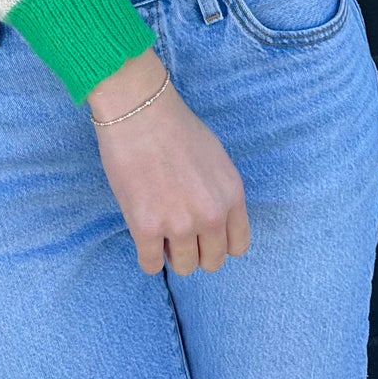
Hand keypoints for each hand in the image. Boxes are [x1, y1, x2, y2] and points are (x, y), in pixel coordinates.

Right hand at [88, 50, 250, 275]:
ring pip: (183, 267)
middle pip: (211, 262)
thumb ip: (220, 194)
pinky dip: (147, 256)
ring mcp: (179, 224)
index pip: (238, 246)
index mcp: (232, 195)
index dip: (218, 243)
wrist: (140, 111)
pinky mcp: (146, 228)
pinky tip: (143, 234)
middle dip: (195, 250)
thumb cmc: (175, 127)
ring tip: (159, 227)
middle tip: (178, 231)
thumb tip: (213, 222)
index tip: (203, 234)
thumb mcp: (216, 160)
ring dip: (171, 252)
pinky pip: (151, 266)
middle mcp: (211, 214)